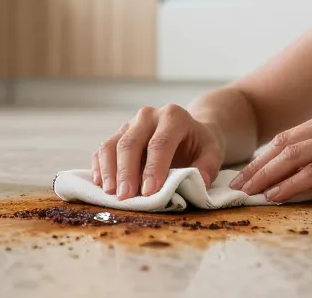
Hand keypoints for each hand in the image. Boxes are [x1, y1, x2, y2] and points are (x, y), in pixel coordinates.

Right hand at [92, 105, 224, 199]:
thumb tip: (197, 181)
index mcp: (174, 116)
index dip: (153, 168)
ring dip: (109, 170)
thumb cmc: (199, 145)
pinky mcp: (117, 134)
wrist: (188, 131)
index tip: (149, 191)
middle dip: (126, 171)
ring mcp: (130, 124)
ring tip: (111, 193)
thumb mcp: (212, 153)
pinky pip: (102, 150)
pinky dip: (99, 167)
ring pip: (111, 145)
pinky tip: (101, 185)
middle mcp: (148, 116)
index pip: (160, 143)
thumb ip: (207, 167)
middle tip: (125, 196)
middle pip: (131, 143)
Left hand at [229, 107, 311, 201]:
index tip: (248, 171)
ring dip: (267, 175)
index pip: (288, 135)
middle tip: (238, 184)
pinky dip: (290, 184)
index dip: (264, 155)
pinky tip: (277, 195)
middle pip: (283, 143)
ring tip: (250, 192)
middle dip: (257, 165)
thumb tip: (309, 167)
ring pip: (293, 156)